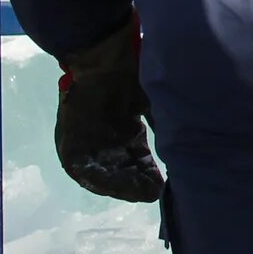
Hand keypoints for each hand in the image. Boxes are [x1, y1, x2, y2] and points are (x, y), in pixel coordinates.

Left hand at [55, 18, 163, 202]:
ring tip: (140, 192)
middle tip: (155, 191)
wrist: (102, 62)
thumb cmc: (130, 76)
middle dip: (138, 183)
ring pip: (102, 174)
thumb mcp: (152, 102)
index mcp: (122, 129)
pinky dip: (100, 179)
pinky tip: (118, 185)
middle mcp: (104, 140)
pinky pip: (84, 171)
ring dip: (121, 185)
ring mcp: (85, 144)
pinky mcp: (70, 146)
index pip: (137, 159)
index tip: (164, 183)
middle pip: (121, 170)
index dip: (150, 172)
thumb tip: (183, 141)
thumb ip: (164, 123)